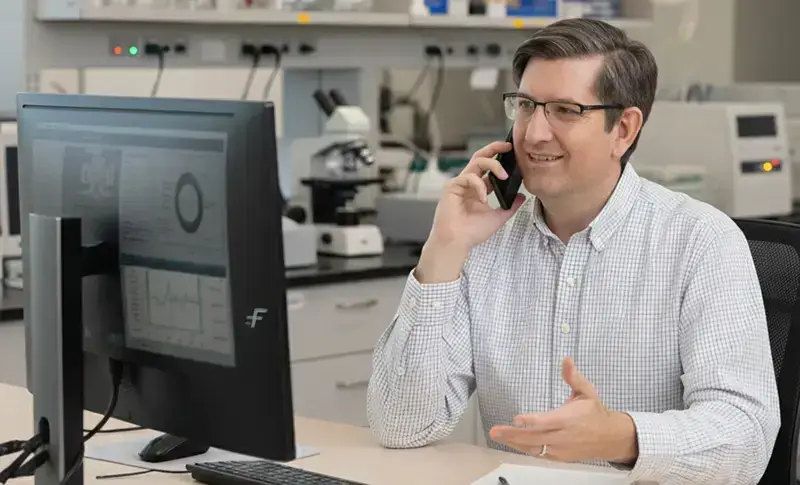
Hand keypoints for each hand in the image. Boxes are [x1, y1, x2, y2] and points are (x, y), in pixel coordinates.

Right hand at [428, 141, 524, 249]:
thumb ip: (510, 206)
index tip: (514, 155)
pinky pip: (468, 177)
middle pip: (480, 157)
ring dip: (493, 165)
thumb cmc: (472, 232)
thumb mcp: (498, 217)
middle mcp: (468, 183)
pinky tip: (483, 198)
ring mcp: (459, 184)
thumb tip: (522, 196)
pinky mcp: (451, 187)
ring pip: (476, 162)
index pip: (489, 168)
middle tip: (508, 146)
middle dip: (494, 149)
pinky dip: (479, 186)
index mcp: (478, 188)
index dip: (501, 160)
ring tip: (504, 175)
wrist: (457, 242)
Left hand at [488, 357, 637, 464]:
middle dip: (513, 434)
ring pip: (534, 448)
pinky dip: (524, 449)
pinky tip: (511, 443)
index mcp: (568, 419)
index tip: (517, 418)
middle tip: (495, 430)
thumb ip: (573, 377)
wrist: (610, 438)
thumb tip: (566, 359)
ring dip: (514, 443)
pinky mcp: (559, 456)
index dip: (531, 421)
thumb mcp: (587, 391)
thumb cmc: (595, 413)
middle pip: (534, 438)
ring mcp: (560, 448)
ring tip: (497, 436)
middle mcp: (562, 436)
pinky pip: (539, 454)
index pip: (547, 421)